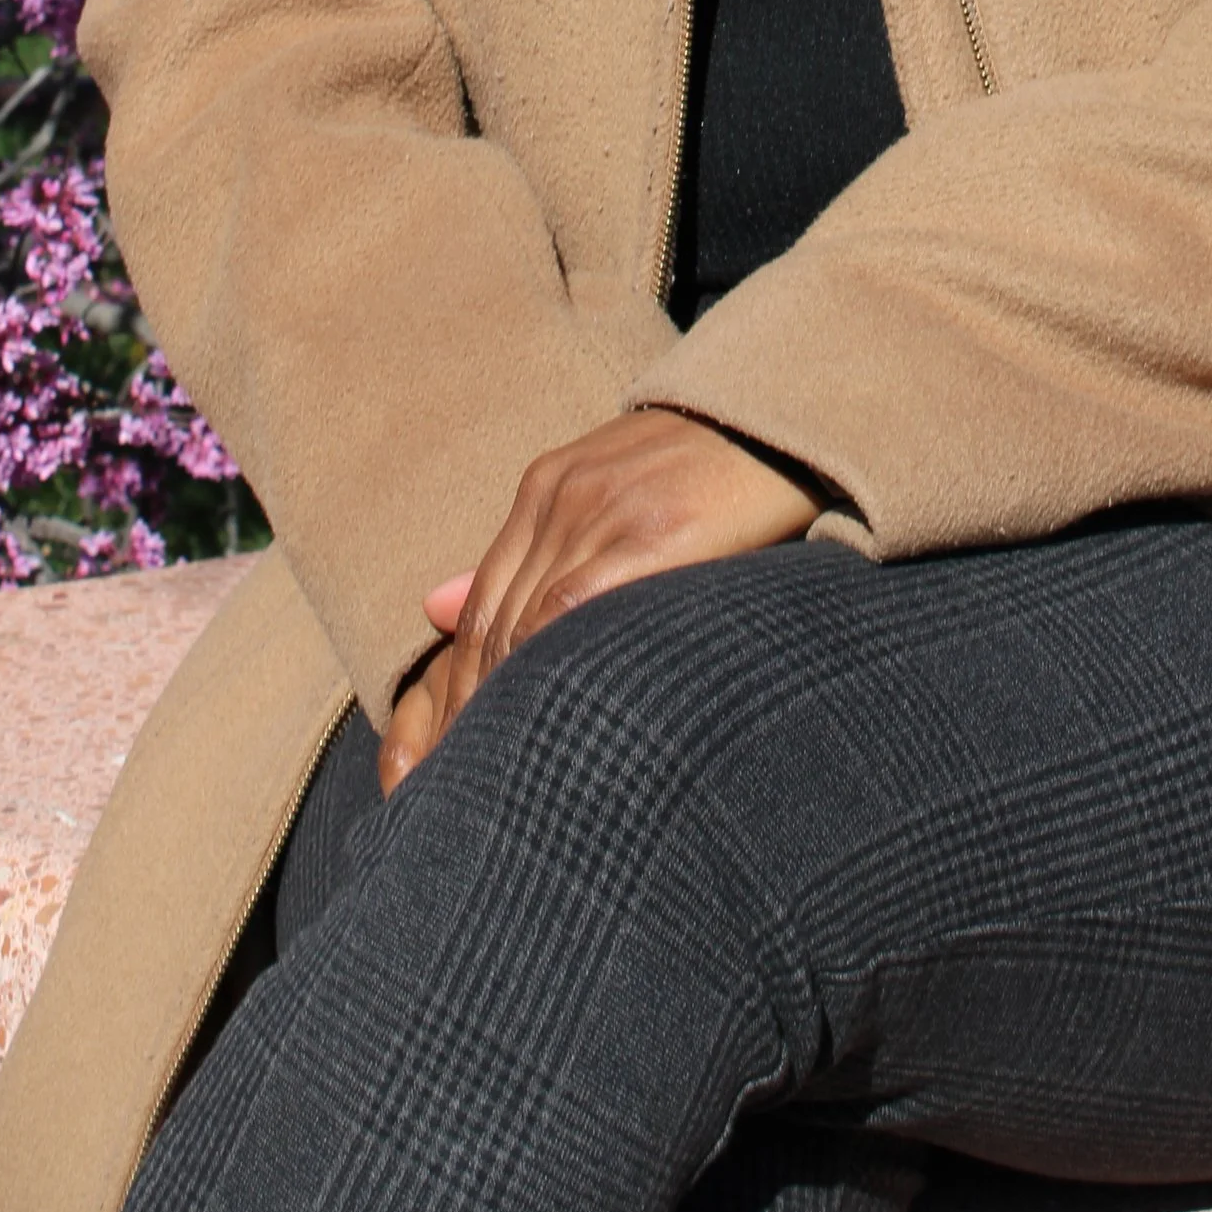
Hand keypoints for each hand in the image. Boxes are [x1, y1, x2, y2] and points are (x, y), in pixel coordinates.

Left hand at [377, 411, 820, 788]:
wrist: (781, 417)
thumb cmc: (709, 471)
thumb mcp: (611, 494)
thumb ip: (534, 553)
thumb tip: (433, 607)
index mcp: (546, 490)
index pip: (476, 609)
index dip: (447, 693)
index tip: (429, 765)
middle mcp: (560, 498)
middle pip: (489, 624)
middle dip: (461, 713)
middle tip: (443, 794)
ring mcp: (602, 513)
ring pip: (523, 625)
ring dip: (496, 706)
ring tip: (490, 784)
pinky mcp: (651, 532)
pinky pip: (575, 610)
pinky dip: (548, 669)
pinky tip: (546, 724)